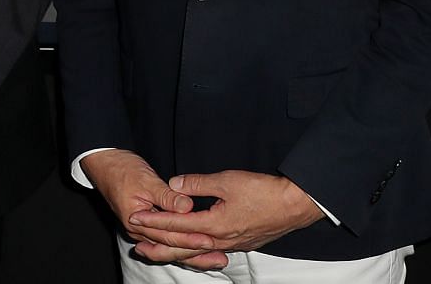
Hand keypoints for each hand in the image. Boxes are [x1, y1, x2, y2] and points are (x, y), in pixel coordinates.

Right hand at [80, 150, 222, 269]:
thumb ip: (166, 196)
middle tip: (219, 258)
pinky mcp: (148, 225)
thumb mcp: (146, 180)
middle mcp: (139, 231)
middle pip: (170, 247)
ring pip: (170, 248)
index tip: (209, 240)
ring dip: (192, 254)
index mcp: (137, 221)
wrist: (105, 165)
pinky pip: (167, 241)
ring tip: (215, 258)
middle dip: (195, 254)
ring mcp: (143, 230)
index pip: (168, 235)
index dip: (189, 238)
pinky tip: (199, 249)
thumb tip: (186, 207)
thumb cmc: (123, 170)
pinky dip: (183, 246)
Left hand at [127, 170, 323, 260]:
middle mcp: (221, 240)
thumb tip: (174, 184)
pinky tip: (192, 249)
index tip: (136, 219)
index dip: (155, 222)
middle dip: (159, 246)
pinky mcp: (241, 243)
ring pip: (197, 251)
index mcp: (214, 225)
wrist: (294, 205)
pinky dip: (195, 251)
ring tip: (158, 251)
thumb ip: (198, 184)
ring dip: (175, 251)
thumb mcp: (227, 180)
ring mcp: (232, 244)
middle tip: (138, 246)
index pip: (177, 225)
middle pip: (183, 247)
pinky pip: (211, 250)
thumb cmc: (263, 191)